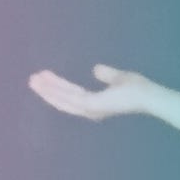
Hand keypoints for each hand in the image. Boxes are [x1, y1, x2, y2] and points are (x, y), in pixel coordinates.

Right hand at [27, 64, 154, 120]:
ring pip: (63, 99)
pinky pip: (68, 97)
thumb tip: (96, 69)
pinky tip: (45, 82)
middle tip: (32, 80)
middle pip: (64, 100)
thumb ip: (107, 75)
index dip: (58, 88)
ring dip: (47, 90)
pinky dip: (55, 90)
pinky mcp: (91, 105)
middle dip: (48, 90)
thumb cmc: (138, 89)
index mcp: (97, 105)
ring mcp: (91, 109)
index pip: (73, 96)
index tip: (45, 77)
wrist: (147, 95)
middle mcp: (91, 110)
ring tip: (33, 79)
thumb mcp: (119, 78)